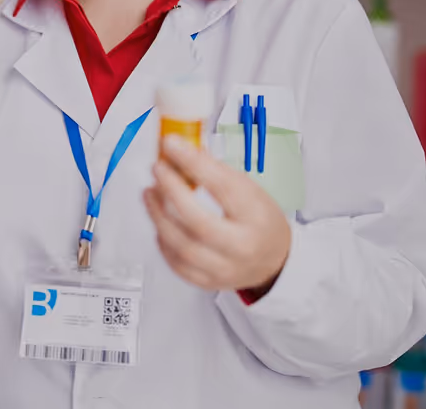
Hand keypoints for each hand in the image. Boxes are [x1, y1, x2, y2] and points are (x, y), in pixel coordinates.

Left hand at [144, 142, 291, 296]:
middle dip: (171, 191)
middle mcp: (242, 246)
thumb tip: (182, 148)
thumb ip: (215, 171)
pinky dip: (163, 240)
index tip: (171, 144)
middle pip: (198, 222)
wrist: (275, 260)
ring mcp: (225, 269)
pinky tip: (160, 221)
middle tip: (158, 168)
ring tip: (150, 192)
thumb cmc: (260, 219)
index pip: (223, 186)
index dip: (192, 162)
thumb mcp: (249, 188)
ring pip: (182, 246)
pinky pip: (177, 264)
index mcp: (257, 217)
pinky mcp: (209, 281)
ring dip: (158, 215)